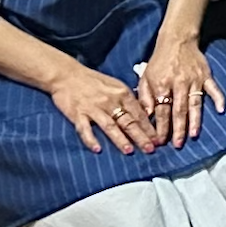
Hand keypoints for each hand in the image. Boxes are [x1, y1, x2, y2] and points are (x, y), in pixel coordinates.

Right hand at [46, 64, 161, 154]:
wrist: (67, 75)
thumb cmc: (94, 81)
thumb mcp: (116, 86)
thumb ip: (128, 100)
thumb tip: (144, 114)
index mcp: (122, 93)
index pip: (139, 113)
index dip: (149, 128)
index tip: (158, 140)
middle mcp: (110, 101)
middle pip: (128, 121)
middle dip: (141, 136)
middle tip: (150, 149)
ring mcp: (93, 108)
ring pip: (110, 126)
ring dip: (120, 140)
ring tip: (129, 151)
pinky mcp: (77, 114)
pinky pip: (85, 129)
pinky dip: (91, 139)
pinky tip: (97, 149)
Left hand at [132, 29, 222, 145]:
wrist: (177, 40)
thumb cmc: (159, 61)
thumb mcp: (145, 77)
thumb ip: (145, 97)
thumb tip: (146, 117)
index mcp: (161, 84)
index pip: (161, 110)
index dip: (160, 127)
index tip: (160, 141)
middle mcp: (178, 84)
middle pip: (178, 110)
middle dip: (177, 129)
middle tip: (177, 144)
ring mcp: (194, 80)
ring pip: (194, 103)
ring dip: (194, 120)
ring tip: (194, 135)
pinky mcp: (206, 75)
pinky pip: (213, 89)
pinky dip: (218, 99)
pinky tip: (220, 110)